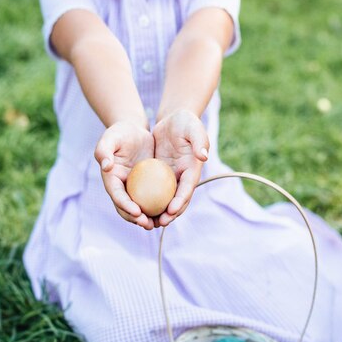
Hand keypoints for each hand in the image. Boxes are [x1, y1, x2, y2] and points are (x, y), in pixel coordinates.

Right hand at [94, 121, 154, 228]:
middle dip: (136, 219)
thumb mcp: (110, 138)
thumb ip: (104, 150)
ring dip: (147, 218)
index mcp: (111, 179)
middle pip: (126, 208)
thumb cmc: (120, 132)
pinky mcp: (146, 185)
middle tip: (148, 224)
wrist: (133, 130)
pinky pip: (152, 199)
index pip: (117, 195)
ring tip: (159, 224)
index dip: (125, 206)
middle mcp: (121, 187)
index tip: (137, 212)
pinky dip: (158, 207)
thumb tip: (106, 166)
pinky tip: (170, 212)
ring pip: (139, 208)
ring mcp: (133, 188)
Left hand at [153, 109, 208, 226]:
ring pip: (166, 200)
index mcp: (193, 169)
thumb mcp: (194, 128)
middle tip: (160, 223)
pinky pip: (154, 191)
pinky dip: (148, 201)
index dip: (181, 201)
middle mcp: (183, 177)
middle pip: (178, 200)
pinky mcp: (160, 175)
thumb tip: (203, 156)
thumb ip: (199, 141)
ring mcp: (171, 178)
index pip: (187, 189)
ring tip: (148, 222)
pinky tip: (137, 209)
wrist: (174, 119)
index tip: (171, 210)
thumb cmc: (186, 121)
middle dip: (171, 214)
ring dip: (159, 212)